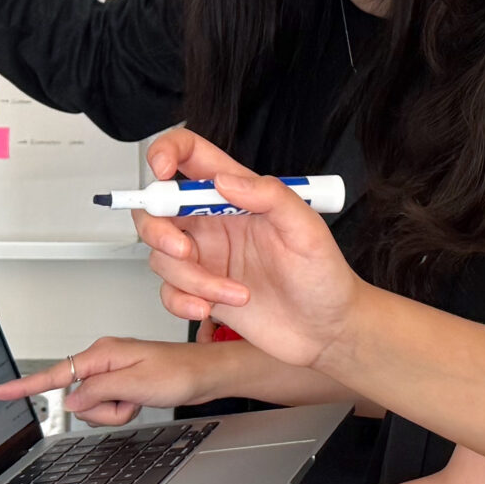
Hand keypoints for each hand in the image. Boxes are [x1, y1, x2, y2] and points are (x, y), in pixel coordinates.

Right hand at [0, 336, 203, 425]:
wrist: (205, 375)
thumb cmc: (179, 372)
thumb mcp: (135, 384)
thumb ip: (98, 391)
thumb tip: (72, 400)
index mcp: (101, 353)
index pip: (54, 373)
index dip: (25, 385)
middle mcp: (102, 361)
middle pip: (77, 399)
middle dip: (101, 410)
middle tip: (129, 401)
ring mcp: (111, 373)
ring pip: (92, 408)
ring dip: (114, 412)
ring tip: (137, 399)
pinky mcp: (120, 384)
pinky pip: (107, 408)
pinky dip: (121, 411)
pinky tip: (139, 402)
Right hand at [135, 130, 361, 368]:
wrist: (327, 331)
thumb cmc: (324, 277)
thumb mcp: (307, 229)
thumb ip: (271, 196)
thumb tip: (226, 180)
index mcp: (239, 195)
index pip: (192, 156)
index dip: (167, 152)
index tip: (162, 171)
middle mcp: (216, 222)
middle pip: (158, 208)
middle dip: (158, 229)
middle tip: (185, 249)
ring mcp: (207, 257)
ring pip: (162, 256)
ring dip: (192, 279)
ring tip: (235, 293)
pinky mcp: (202, 291)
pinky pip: (169, 291)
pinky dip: (183, 302)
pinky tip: (212, 308)